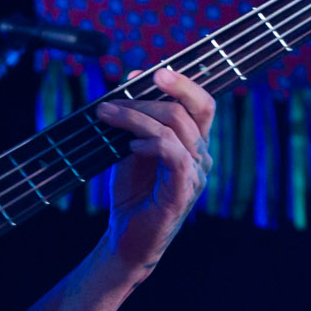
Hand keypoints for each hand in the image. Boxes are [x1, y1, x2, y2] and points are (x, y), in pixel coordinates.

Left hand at [95, 68, 215, 278]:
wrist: (126, 238)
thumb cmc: (132, 193)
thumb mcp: (131, 147)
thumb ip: (136, 117)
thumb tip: (131, 78)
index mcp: (194, 143)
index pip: (202, 103)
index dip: (182, 82)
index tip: (152, 71)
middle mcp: (202, 156)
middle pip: (193, 108)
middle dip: (158, 92)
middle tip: (121, 90)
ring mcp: (196, 174)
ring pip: (175, 128)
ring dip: (137, 116)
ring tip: (108, 115)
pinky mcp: (183, 192)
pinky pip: (174, 155)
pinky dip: (150, 143)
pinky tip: (131, 147)